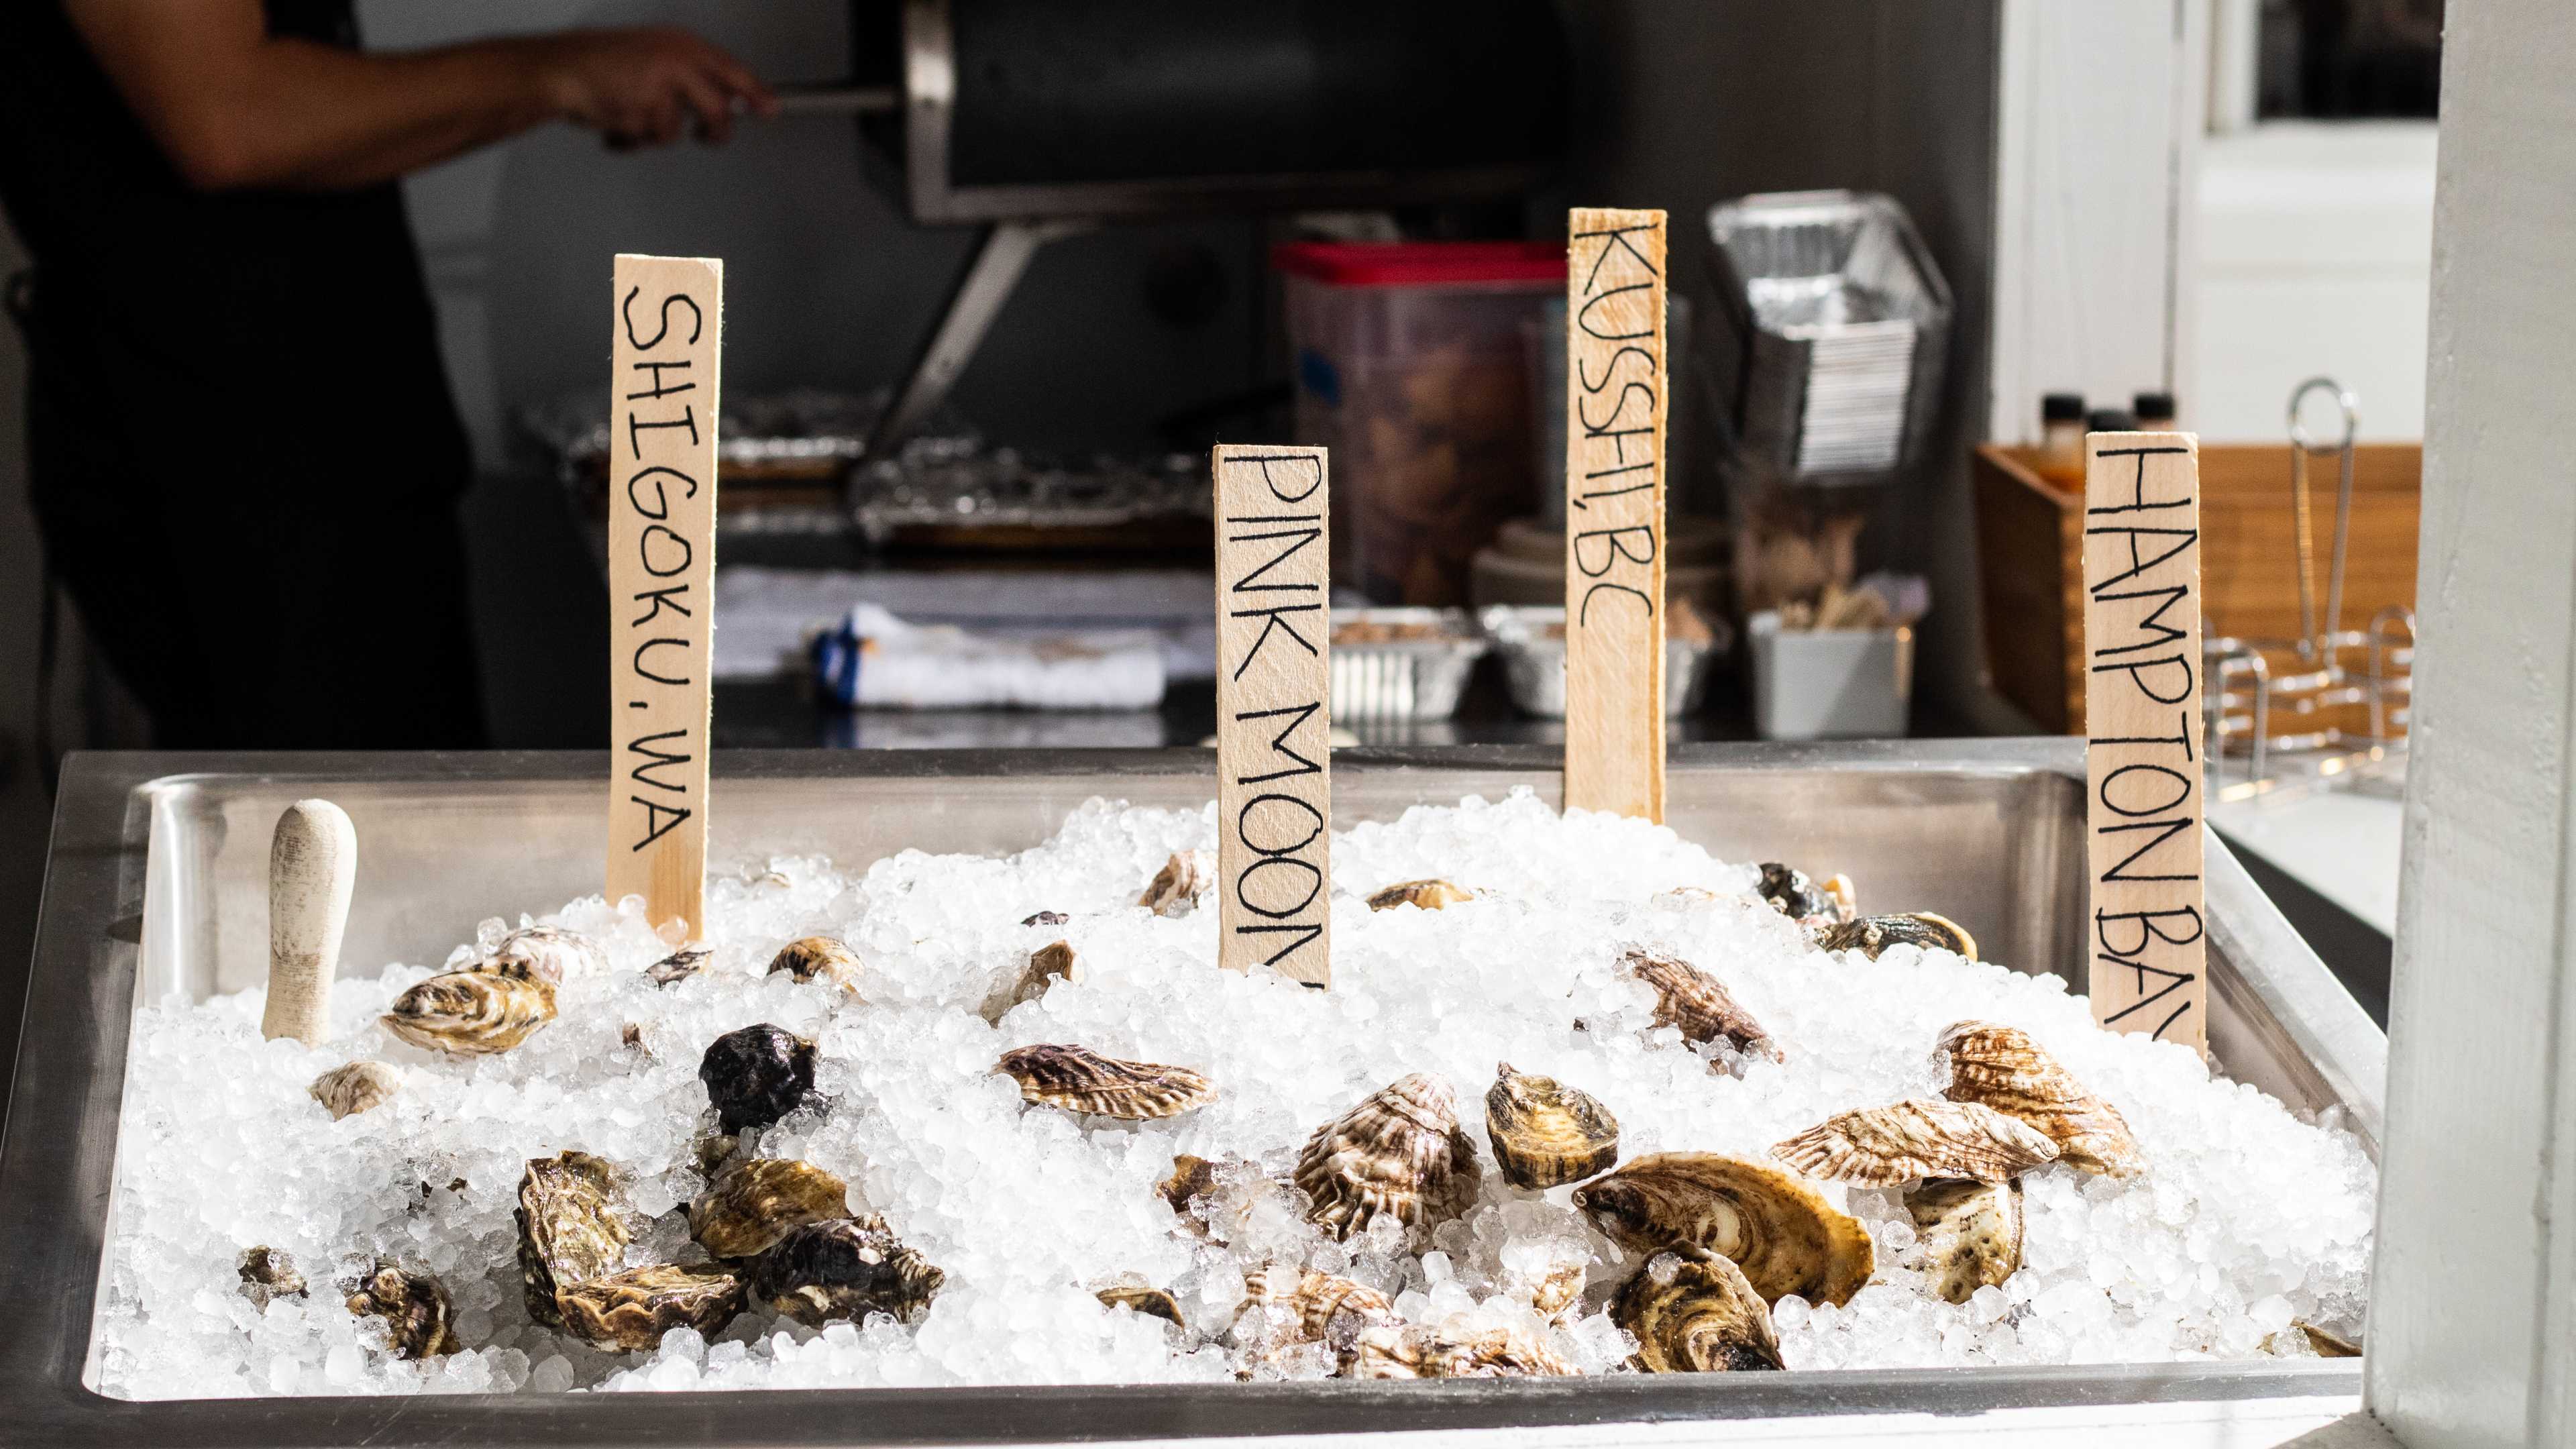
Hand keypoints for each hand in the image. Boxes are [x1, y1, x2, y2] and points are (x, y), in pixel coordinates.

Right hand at [534, 27, 775, 147]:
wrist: (555, 69)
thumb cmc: (601, 66)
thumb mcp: (653, 60)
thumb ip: (691, 80)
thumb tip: (730, 103)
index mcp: (681, 43)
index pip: (730, 69)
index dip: (754, 91)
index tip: (771, 109)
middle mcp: (675, 59)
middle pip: (717, 108)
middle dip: (712, 132)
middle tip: (705, 136)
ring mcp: (658, 83)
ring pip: (676, 131)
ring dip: (652, 134)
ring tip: (628, 116)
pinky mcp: (640, 106)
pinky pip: (647, 140)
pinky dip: (628, 141)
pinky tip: (612, 124)